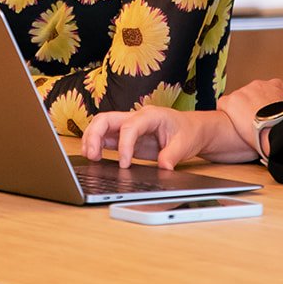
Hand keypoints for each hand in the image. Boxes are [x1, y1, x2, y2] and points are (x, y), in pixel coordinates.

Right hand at [82, 106, 252, 169]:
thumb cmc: (188, 132)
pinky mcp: (126, 136)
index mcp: (150, 115)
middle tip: (92, 155)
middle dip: (95, 135)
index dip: (123, 145)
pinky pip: (106, 137)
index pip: (129, 126)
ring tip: (90, 157)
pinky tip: (94, 156)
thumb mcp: (184, 145)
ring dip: (92, 139)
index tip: (124, 164)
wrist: (192, 129)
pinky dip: (97, 145)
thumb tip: (164, 168)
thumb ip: (172, 155)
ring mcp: (129, 125)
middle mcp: (136, 117)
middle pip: (106, 118)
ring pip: (102, 125)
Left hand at [218, 76, 282, 153]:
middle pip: (252, 96)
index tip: (267, 116)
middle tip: (256, 125)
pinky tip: (233, 126)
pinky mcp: (230, 101)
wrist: (279, 131)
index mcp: (277, 85)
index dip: (266, 106)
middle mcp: (258, 84)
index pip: (267, 92)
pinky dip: (227, 115)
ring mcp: (243, 91)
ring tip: (244, 128)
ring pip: (237, 102)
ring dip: (240, 113)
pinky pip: (223, 106)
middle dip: (252, 108)